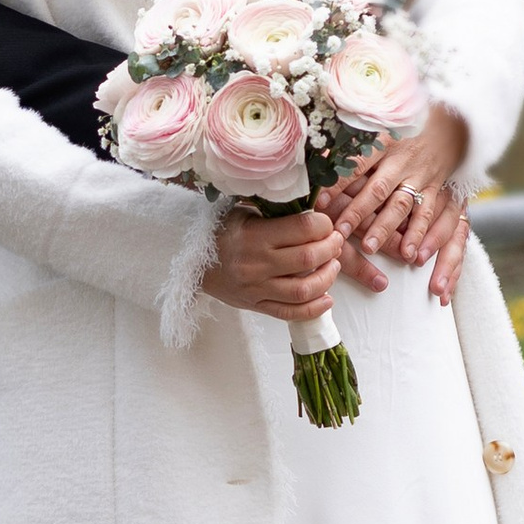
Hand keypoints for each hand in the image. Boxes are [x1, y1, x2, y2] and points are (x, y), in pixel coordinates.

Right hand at [204, 206, 342, 323]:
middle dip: (331, 247)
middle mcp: (256, 264)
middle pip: (309, 257)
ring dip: (328, 277)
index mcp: (254, 235)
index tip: (326, 223)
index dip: (324, 224)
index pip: (304, 228)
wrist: (189, 262)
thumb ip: (274, 212)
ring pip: (304, 289)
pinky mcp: (256, 306)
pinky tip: (327, 298)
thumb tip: (312, 209)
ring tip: (332, 266)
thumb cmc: (220, 232)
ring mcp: (256, 289)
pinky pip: (290, 313)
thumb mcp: (242, 212)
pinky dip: (314, 308)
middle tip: (335, 242)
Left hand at [318, 108, 473, 309]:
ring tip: (369, 248)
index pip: (356, 165)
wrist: (451, 123)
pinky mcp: (436, 188)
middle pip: (377, 189)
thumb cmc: (403, 129)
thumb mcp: (379, 127)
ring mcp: (420, 175)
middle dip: (357, 213)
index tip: (318, 203)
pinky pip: (428, 214)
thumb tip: (318, 158)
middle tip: (339, 234)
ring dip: (385, 228)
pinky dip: (420, 234)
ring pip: (401, 205)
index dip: (337, 183)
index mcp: (383, 142)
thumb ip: (352, 143)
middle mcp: (401, 160)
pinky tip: (411, 254)